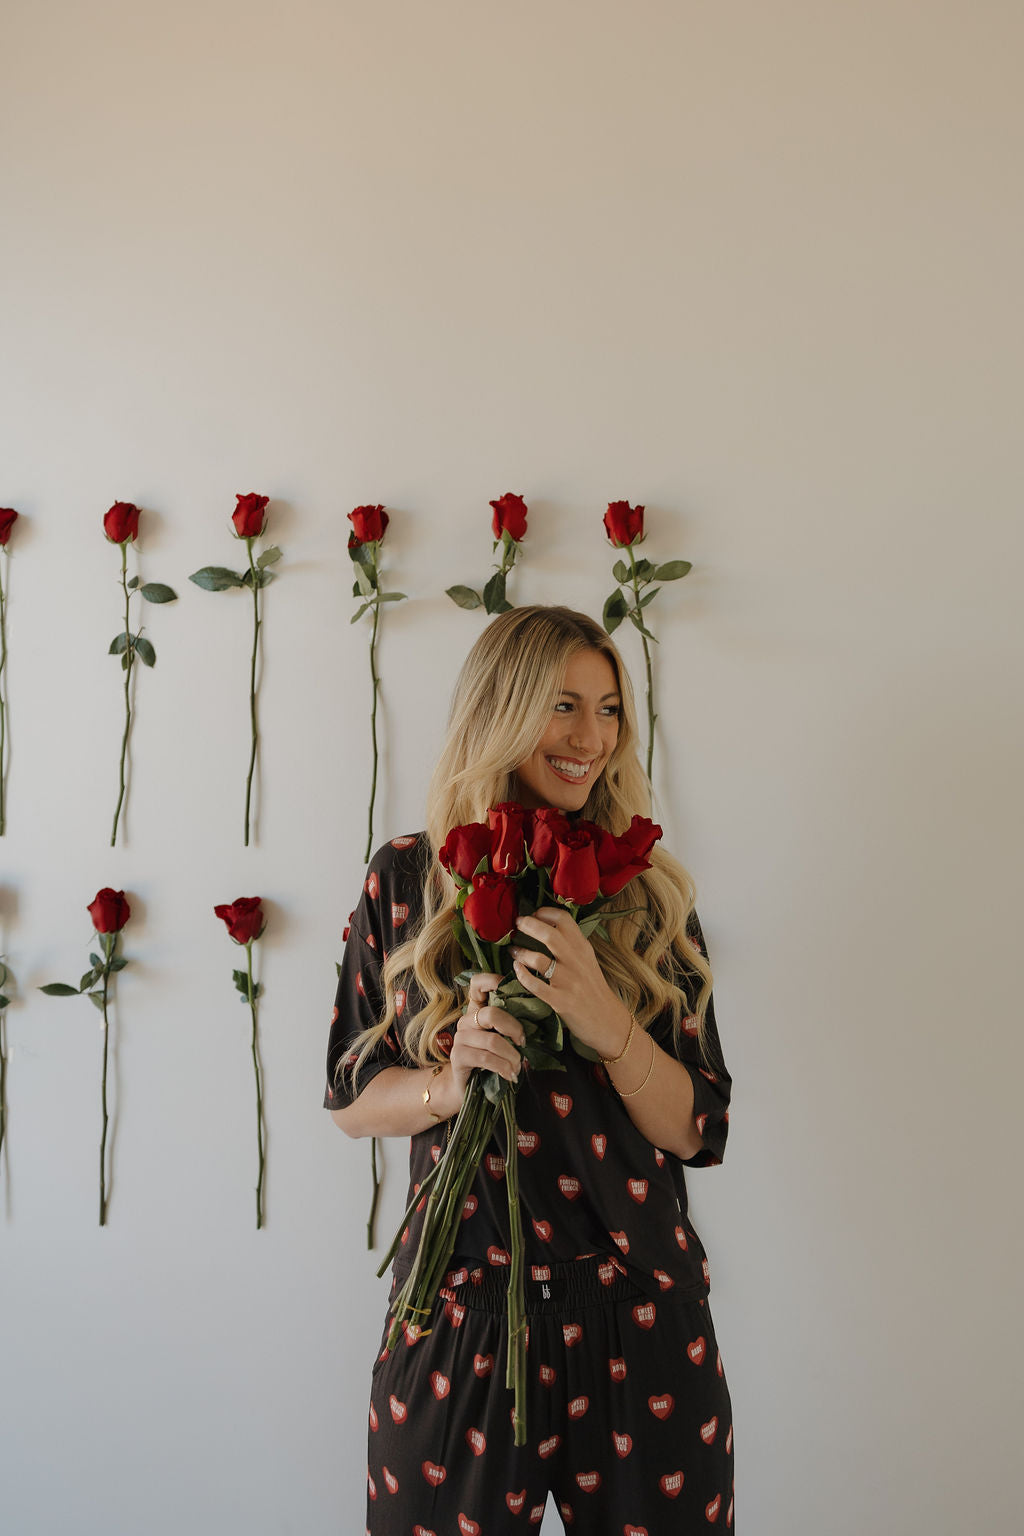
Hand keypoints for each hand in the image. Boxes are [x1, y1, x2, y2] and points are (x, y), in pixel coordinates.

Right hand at [445, 970, 525, 1104]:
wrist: (468, 1086)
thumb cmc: (491, 1059)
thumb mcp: (503, 1038)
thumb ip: (511, 1024)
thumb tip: (538, 1016)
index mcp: (477, 1010)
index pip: (477, 984)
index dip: (492, 980)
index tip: (510, 989)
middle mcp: (466, 1020)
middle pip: (491, 1014)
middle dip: (513, 1029)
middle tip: (522, 1043)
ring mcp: (460, 1038)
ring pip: (492, 1040)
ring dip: (511, 1056)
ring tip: (517, 1066)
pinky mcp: (458, 1056)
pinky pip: (486, 1058)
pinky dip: (503, 1067)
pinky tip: (510, 1074)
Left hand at [510, 907, 631, 1058]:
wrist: (607, 1019)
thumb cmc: (593, 988)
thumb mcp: (587, 960)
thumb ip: (571, 944)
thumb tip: (547, 925)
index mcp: (583, 948)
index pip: (564, 920)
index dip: (545, 913)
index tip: (533, 914)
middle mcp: (576, 962)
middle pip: (549, 935)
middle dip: (529, 925)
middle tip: (517, 923)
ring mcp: (568, 981)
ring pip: (538, 959)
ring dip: (521, 953)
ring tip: (513, 951)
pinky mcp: (560, 1001)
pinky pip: (535, 985)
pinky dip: (522, 976)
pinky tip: (516, 970)